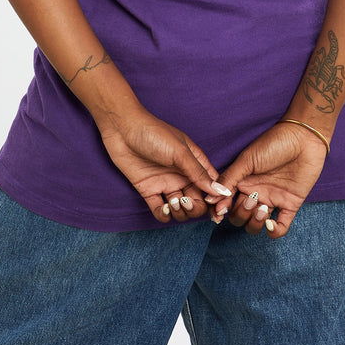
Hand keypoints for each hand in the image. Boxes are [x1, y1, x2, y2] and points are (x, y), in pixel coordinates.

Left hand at [98, 107, 222, 223]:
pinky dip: (163, 215)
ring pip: (181, 209)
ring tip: (172, 202)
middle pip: (198, 201)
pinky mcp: (149, 190)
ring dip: (180, 212)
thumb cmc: (154, 133)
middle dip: (196, 208)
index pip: (212, 186)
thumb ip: (199, 173)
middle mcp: (182, 176)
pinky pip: (160, 211)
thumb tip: (221, 192)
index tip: (216, 208)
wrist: (123, 129)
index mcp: (195, 163)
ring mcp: (166, 184)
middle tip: (186, 202)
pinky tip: (163, 208)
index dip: (217, 199)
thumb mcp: (180, 152)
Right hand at [206, 122, 328, 236]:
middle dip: (241, 214)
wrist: (302, 138)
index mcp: (242, 182)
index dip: (221, 212)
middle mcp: (255, 193)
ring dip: (255, 223)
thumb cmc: (273, 143)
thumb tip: (211, 199)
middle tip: (251, 200)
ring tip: (263, 207)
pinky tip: (271, 223)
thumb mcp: (247, 160)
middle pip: (239, 217)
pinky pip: (281, 227)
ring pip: (256, 225)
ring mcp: (272, 199)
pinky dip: (274, 231)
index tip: (220, 214)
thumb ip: (229, 179)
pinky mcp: (290, 204)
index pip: (225, 203)